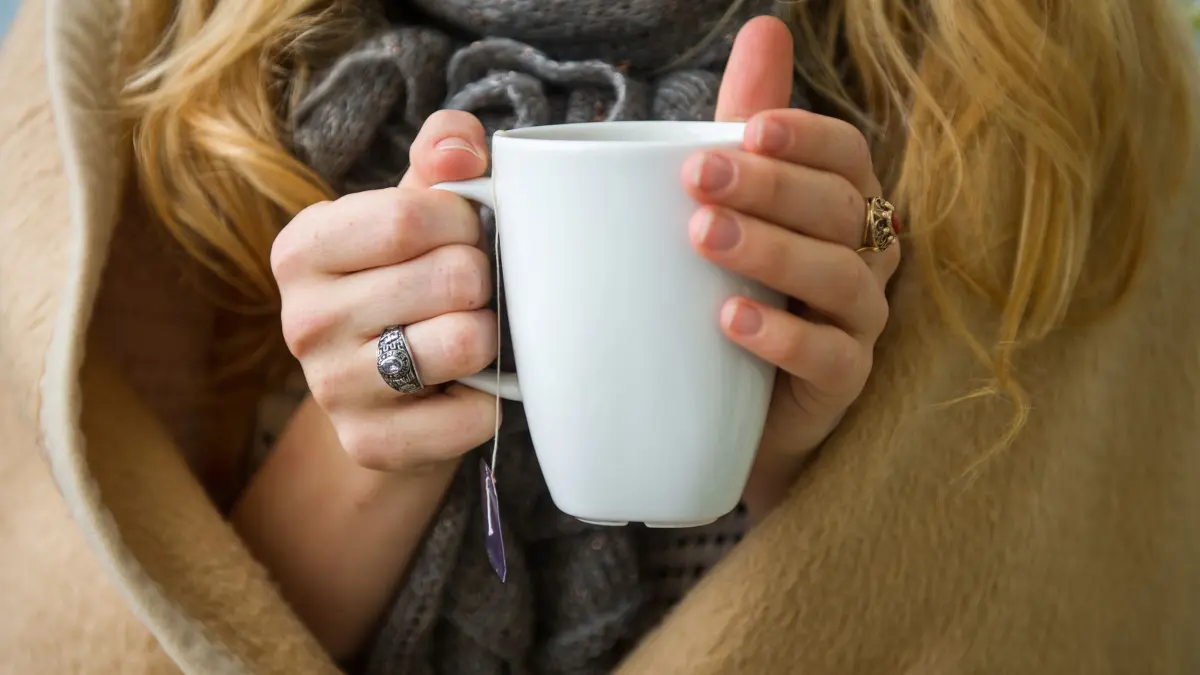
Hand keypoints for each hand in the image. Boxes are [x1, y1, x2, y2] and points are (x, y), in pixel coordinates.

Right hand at [271, 110, 499, 471]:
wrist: (389, 397)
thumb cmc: (408, 283)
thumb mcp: (414, 210)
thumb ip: (441, 158)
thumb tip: (462, 150)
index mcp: (302, 248)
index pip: (412, 215)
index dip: (466, 221)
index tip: (467, 234)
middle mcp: (301, 320)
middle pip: (450, 277)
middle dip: (483, 280)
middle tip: (470, 293)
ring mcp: (330, 389)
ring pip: (465, 343)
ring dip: (490, 337)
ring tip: (469, 335)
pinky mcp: (369, 445)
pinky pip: (473, 414)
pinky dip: (489, 400)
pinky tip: (464, 389)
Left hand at [691, 17, 900, 514]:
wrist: (728, 413)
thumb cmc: (734, 293)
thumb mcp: (734, 207)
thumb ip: (746, 129)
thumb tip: (765, 27)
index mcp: (840, 206)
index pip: (847, 156)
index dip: (806, 137)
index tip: (748, 128)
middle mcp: (863, 258)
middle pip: (840, 209)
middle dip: (772, 186)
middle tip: (699, 177)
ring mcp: (859, 324)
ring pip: (840, 278)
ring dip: (772, 251)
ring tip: (704, 237)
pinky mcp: (842, 387)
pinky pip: (833, 359)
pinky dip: (783, 338)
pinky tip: (730, 319)